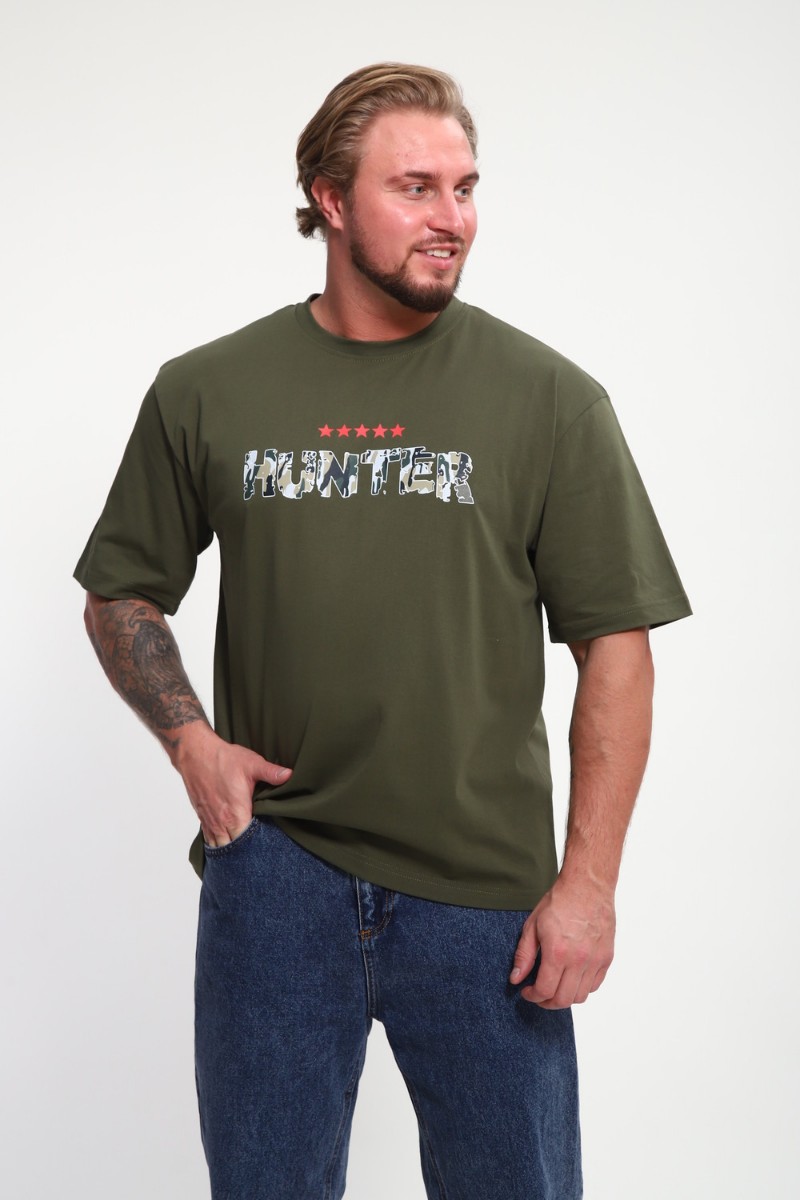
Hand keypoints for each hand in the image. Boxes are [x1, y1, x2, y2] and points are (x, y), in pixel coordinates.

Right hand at [171, 722, 291, 846]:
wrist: (195, 754)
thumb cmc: (223, 759)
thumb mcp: (252, 763)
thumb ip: (271, 772)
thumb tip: (290, 775)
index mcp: (236, 812)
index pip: (247, 842)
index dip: (257, 848)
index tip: (267, 848)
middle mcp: (221, 821)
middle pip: (233, 849)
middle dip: (245, 854)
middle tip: (258, 856)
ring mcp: (210, 821)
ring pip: (220, 846)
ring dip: (230, 852)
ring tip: (243, 857)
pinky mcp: (202, 817)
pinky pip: (209, 840)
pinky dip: (218, 844)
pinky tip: (227, 846)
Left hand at [509, 875, 615, 1007]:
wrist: (587, 886)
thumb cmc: (560, 901)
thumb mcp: (533, 925)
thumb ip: (524, 955)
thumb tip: (516, 978)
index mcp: (557, 952)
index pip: (545, 990)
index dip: (532, 996)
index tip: (527, 991)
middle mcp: (579, 960)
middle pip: (563, 1000)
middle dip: (547, 1002)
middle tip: (539, 994)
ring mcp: (595, 960)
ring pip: (581, 996)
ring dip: (565, 997)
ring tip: (555, 986)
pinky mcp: (607, 957)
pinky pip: (595, 985)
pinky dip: (582, 988)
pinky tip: (571, 977)